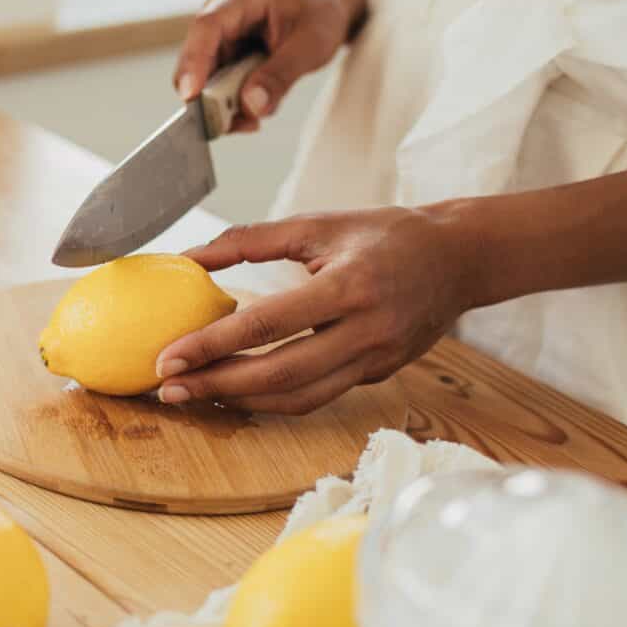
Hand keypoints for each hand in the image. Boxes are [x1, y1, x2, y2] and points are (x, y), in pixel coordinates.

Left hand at [155, 208, 474, 413]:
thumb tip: (189, 257)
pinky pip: (317, 397)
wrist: (460, 259)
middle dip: (216, 386)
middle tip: (168, 389)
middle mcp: (366, 331)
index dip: (212, 345)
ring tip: (194, 395)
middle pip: (279, 375)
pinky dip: (272, 400)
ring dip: (240, 403)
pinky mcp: (377, 376)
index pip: (267, 325)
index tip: (167, 358)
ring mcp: (376, 360)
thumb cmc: (385, 235)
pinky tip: (236, 393)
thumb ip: (250, 239)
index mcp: (349, 286)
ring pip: (298, 399)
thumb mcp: (318, 224)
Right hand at [173, 0, 352, 130]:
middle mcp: (222, 19)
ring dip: (225, 108)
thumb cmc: (318, 16)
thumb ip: (282, 75)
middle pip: (197, 61)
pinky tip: (253, 114)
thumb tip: (252, 106)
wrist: (324, 12)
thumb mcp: (311, 45)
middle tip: (233, 123)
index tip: (191, 94)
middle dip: (210, 97)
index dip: (194, 60)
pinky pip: (217, 93)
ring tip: (253, 119)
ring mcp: (221, 43)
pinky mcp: (225, 63)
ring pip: (204, 82)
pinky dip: (233, 110)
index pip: (207, 27)